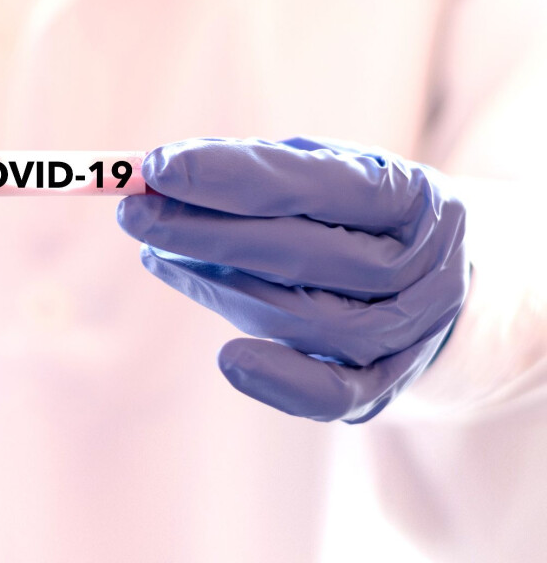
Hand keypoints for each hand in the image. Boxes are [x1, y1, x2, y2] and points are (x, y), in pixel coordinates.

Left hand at [117, 137, 468, 422]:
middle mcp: (422, 265)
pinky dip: (279, 380)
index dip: (230, 176)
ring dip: (221, 289)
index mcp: (411, 197)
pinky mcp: (385, 384)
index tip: (156, 168)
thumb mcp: (319, 176)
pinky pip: (332, 394)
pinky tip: (228, 358)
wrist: (428, 284)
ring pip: (307, 320)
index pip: (315, 185)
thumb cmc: (353, 217)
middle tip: (135, 214)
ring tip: (160, 255)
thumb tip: (156, 177)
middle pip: (305, 256)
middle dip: (207, 232)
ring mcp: (410, 330)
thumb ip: (250, 173)